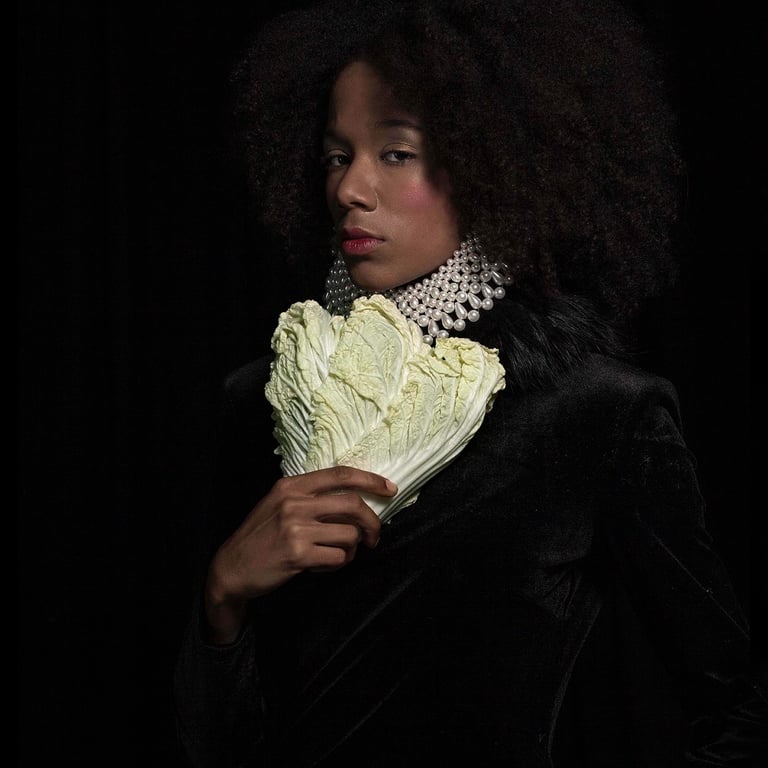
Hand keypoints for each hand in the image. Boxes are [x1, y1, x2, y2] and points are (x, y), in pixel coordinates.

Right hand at [203, 466, 395, 643]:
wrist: (231, 566)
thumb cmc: (261, 535)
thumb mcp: (278, 503)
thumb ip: (309, 496)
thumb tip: (353, 498)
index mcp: (292, 485)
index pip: (340, 474)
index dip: (370, 480)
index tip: (390, 489)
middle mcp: (295, 502)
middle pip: (353, 504)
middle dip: (372, 522)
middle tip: (374, 537)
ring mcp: (296, 527)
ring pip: (349, 535)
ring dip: (351, 550)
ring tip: (336, 555)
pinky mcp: (298, 554)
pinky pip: (338, 558)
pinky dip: (337, 565)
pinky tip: (321, 566)